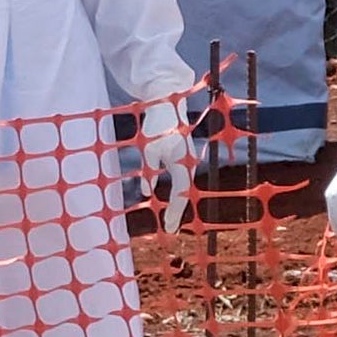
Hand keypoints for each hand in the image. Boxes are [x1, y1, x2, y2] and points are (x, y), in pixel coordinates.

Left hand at [139, 110, 197, 232]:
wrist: (166, 105)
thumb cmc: (157, 126)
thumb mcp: (149, 150)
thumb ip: (150, 171)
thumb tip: (147, 192)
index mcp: (182, 164)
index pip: (180, 194)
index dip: (174, 213)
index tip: (169, 229)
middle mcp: (188, 165)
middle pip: (184, 194)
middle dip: (177, 213)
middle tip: (170, 231)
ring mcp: (187, 162)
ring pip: (183, 189)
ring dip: (176, 205)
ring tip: (171, 223)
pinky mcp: (183, 159)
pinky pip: (180, 181)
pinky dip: (175, 194)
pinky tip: (169, 205)